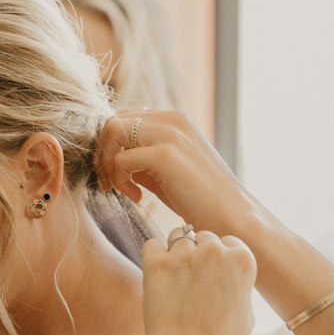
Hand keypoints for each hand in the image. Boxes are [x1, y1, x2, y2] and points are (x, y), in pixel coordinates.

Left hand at [95, 109, 259, 238]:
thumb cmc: (198, 198)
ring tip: (120, 189)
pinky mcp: (165, 154)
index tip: (114, 176)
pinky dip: (119, 180)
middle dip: (102, 153)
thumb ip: (141, 156)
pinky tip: (137, 197)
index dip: (109, 146)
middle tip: (110, 184)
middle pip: (112, 120)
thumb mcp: (165, 169)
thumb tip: (109, 156)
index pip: (123, 118)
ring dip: (106, 163)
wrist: (231, 216)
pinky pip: (120, 159)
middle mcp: (171, 119)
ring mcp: (169, 133)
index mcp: (173, 119)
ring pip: (110, 131)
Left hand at [142, 228, 256, 334]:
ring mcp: (184, 254)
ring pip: (177, 237)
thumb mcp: (247, 314)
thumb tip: (231, 280)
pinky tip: (157, 276)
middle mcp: (214, 250)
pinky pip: (152, 245)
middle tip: (192, 281)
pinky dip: (153, 257)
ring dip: (175, 253)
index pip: (228, 242)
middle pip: (204, 237)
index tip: (213, 275)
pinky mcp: (156, 262)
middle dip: (198, 254)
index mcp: (242, 260)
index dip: (219, 258)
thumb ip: (240, 287)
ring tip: (173, 280)